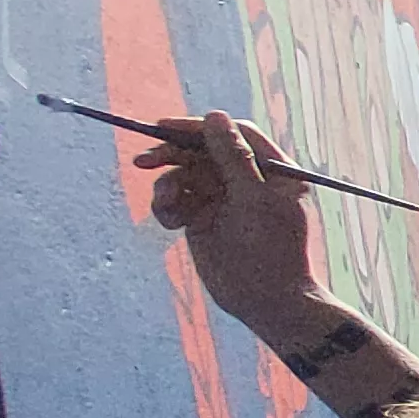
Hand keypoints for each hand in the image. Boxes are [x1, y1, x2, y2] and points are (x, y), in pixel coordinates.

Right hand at [136, 112, 322, 324]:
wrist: (264, 300)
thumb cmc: (269, 249)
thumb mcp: (252, 199)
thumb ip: (233, 157)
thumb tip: (214, 117)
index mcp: (273, 169)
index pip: (233, 134)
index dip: (198, 128)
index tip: (164, 128)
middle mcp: (248, 179)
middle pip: (203, 150)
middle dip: (173, 154)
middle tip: (145, 161)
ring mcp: (223, 198)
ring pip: (185, 174)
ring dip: (168, 185)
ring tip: (168, 207)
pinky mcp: (202, 217)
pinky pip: (176, 199)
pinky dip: (167, 206)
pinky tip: (171, 221)